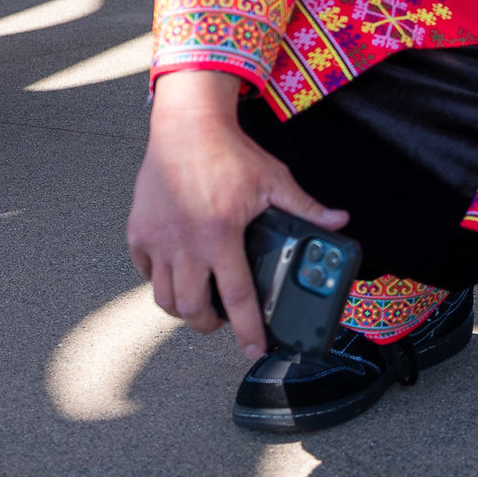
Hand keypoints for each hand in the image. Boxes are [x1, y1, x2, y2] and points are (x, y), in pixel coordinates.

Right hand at [127, 70, 348, 358]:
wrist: (185, 126)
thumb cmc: (230, 153)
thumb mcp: (274, 179)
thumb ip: (306, 207)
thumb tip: (339, 222)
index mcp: (221, 235)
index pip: (236, 297)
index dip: (248, 329)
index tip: (255, 350)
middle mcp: (184, 244)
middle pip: (192, 308)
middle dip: (211, 325)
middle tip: (225, 321)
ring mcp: (157, 240)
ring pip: (164, 297)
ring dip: (183, 308)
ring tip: (201, 303)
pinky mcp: (138, 232)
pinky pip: (145, 272)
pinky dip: (160, 281)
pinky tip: (178, 275)